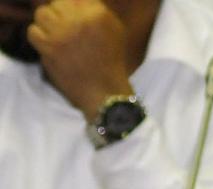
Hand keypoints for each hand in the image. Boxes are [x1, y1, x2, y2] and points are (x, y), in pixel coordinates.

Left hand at [26, 0, 132, 117]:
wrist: (104, 90)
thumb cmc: (111, 61)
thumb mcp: (115, 30)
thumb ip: (96, 11)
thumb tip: (76, 1)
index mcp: (98, 14)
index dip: (72, 7)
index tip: (74, 19)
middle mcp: (80, 20)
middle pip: (57, 3)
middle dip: (60, 14)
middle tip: (66, 29)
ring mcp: (62, 33)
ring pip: (42, 14)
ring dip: (47, 23)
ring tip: (56, 35)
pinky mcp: (49, 47)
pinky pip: (33, 31)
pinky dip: (39, 37)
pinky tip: (49, 44)